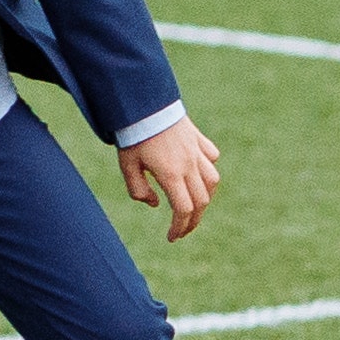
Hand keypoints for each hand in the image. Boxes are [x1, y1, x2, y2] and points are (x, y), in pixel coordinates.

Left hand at [120, 116, 220, 241]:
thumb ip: (138, 190)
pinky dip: (208, 170)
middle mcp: (189, 164)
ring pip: (212, 182)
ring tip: (192, 206)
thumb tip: (155, 204)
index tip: (172, 237)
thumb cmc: (133, 136)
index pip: (184, 210)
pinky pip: (212, 158)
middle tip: (182, 230)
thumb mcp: (127, 166)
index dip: (180, 227)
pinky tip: (197, 174)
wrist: (144, 103)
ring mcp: (197, 151)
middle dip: (193, 221)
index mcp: (171, 174)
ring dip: (205, 198)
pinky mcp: (199, 139)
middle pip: (201, 201)